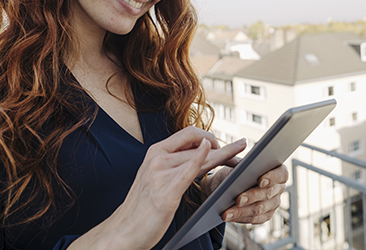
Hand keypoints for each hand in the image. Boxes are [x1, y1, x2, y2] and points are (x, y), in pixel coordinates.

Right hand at [68, 127, 244, 249]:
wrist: (123, 231)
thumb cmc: (143, 206)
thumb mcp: (156, 177)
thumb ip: (175, 163)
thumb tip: (201, 153)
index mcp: (155, 152)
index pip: (189, 133)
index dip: (211, 136)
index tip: (225, 145)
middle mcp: (157, 158)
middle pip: (198, 144)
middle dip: (224, 147)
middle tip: (242, 148)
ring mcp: (160, 174)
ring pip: (199, 158)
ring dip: (224, 157)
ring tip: (240, 159)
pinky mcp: (165, 193)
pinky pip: (188, 171)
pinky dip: (202, 159)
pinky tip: (213, 152)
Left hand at [212, 164, 288, 224]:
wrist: (225, 185)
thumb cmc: (233, 171)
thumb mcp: (235, 165)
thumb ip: (241, 166)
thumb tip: (239, 171)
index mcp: (277, 170)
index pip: (281, 173)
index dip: (272, 177)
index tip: (260, 181)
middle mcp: (278, 188)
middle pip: (268, 193)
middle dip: (252, 197)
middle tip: (238, 200)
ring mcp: (273, 203)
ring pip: (260, 209)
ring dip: (242, 211)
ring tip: (227, 213)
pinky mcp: (265, 215)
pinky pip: (254, 219)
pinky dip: (240, 217)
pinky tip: (229, 217)